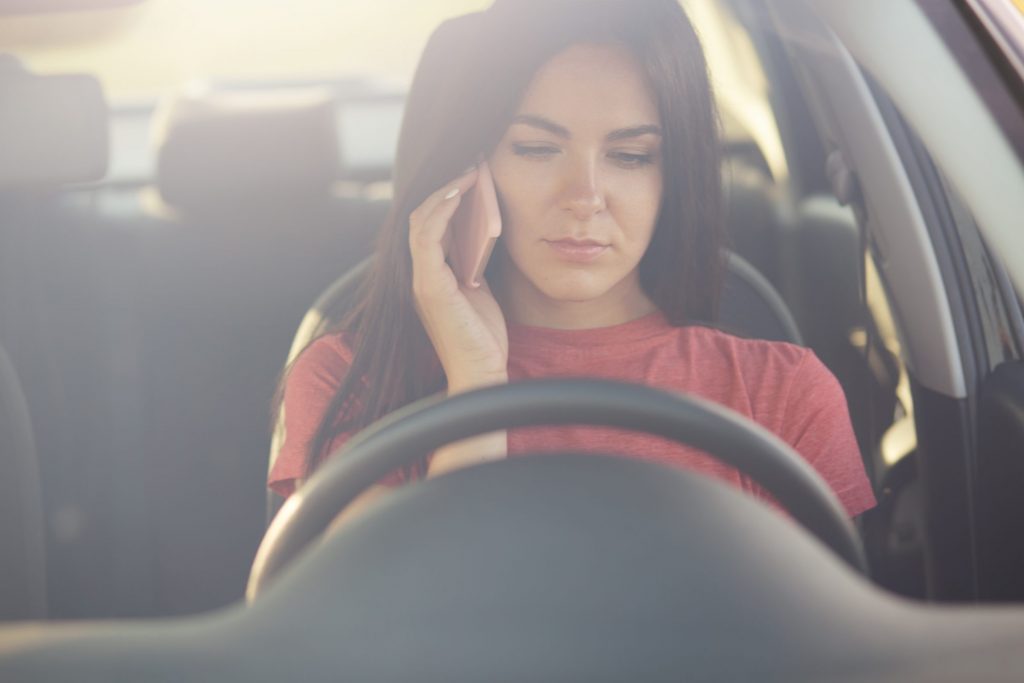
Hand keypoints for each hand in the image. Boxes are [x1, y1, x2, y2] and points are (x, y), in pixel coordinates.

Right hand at [409, 167, 508, 390]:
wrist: (480, 372)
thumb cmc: (482, 335)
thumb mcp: (481, 288)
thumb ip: (475, 260)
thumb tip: (486, 227)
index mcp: (430, 274)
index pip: (429, 225)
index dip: (446, 197)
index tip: (471, 175)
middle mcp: (420, 274)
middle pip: (423, 217)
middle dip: (446, 188)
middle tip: (472, 166)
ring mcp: (421, 280)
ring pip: (422, 221)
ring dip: (445, 193)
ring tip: (470, 172)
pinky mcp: (429, 286)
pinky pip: (427, 238)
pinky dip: (441, 212)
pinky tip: (460, 194)